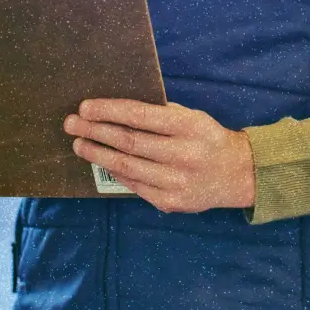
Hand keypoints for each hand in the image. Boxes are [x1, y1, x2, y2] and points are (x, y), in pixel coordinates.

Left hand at [64, 98, 255, 213]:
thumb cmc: (205, 137)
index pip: (140, 115)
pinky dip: (116, 172)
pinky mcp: (172, 202)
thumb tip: (114, 107)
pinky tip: (102, 161)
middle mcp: (184, 155)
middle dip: (95, 131)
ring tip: (79, 144)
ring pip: (127, 166)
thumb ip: (158, 112)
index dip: (109, 111)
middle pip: (129, 142)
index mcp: (188, 126)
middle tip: (71, 124)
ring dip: (97, 154)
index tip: (85, 107)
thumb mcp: (190, 116)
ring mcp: (178, 182)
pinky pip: (135, 185)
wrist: (239, 174)